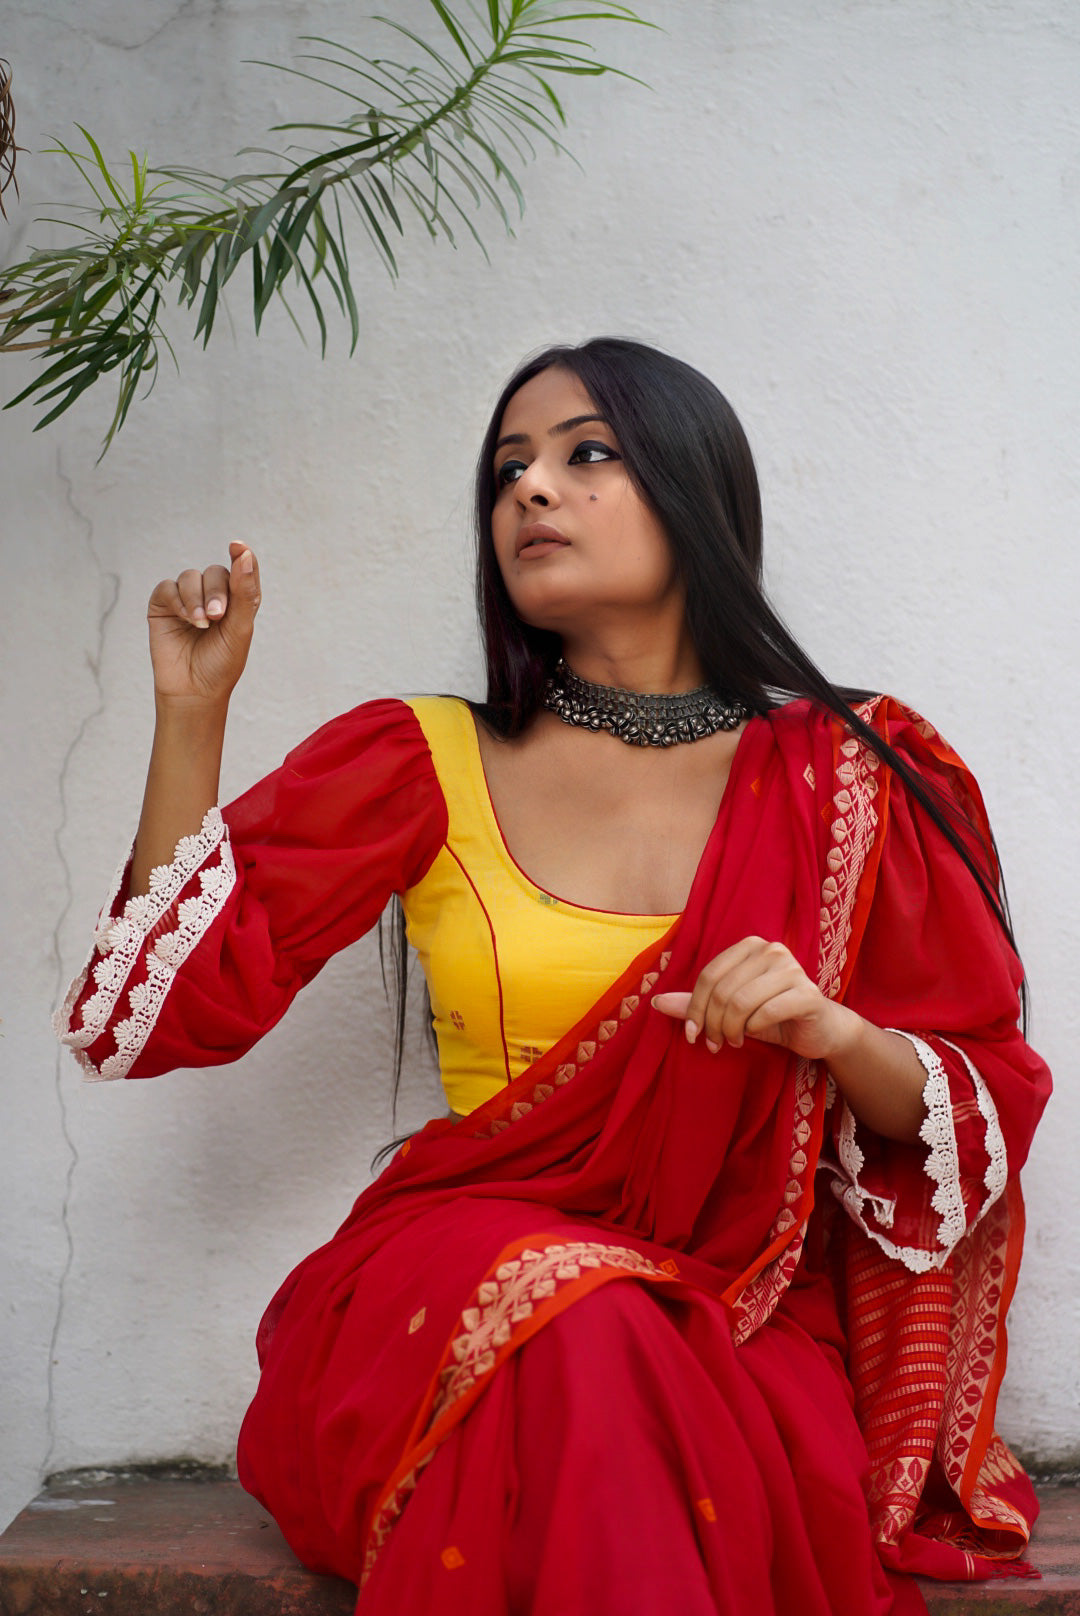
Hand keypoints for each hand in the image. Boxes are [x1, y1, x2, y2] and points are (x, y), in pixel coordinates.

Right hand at [147, 541, 260, 705]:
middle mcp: (212, 596)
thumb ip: (243, 592)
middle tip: (217, 616)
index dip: (242, 557)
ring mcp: (186, 599)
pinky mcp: (163, 605)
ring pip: (190, 576)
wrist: (194, 691)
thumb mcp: (239, 628)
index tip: (238, 547)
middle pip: (215, 572)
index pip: (242, 570)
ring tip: (202, 623)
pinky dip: (178, 599)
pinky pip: (168, 587)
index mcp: (237, 600)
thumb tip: (245, 554)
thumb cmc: (221, 664)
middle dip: (216, 591)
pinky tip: (186, 619)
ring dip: (196, 597)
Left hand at [652, 935, 859, 1061]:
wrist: (820, 1030)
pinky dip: (753, 1029)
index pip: (709, 975)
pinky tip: (752, 1036)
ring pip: (741, 1001)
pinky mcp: (808, 994)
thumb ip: (697, 1004)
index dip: (694, 1007)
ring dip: (731, 1029)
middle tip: (714, 1043)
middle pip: (723, 990)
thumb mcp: (730, 1010)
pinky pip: (767, 1011)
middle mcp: (772, 950)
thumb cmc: (773, 1016)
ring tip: (732, 1042)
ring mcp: (792, 970)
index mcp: (750, 946)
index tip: (692, 1033)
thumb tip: (655, 1003)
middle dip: (712, 1023)